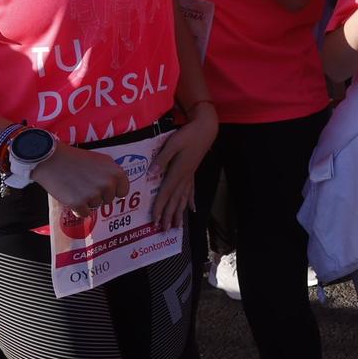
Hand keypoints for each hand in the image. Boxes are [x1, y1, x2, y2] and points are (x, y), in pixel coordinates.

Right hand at [33, 145, 129, 214]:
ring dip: (86, 201)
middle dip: (98, 195)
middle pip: (108, 200)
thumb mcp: (100, 160)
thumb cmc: (76, 159)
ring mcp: (94, 194)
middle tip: (85, 185)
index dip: (114, 192)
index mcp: (116, 172)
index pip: (123, 191)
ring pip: (95, 206)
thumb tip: (118, 190)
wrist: (52, 160)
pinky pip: (83, 214)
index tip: (105, 189)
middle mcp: (107, 184)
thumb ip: (111, 174)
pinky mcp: (79, 203)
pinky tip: (71, 196)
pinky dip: (77, 209)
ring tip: (76, 187)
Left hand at [149, 105, 217, 230]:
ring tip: (177, 226)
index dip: (160, 208)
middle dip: (169, 216)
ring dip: (180, 213)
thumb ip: (162, 159)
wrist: (206, 128)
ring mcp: (190, 176)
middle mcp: (185, 177)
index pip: (166, 193)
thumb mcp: (173, 144)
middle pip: (176, 200)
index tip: (155, 221)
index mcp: (178, 171)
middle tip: (164, 230)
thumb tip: (151, 174)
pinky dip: (191, 201)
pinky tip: (192, 210)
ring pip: (184, 199)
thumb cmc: (188, 134)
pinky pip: (191, 191)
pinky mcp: (193, 172)